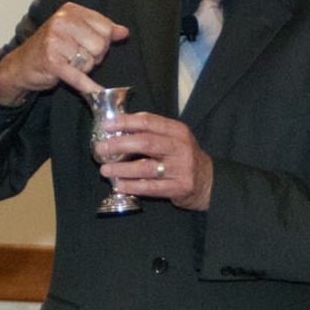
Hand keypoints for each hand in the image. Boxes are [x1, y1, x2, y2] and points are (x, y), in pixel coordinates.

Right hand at [0, 3, 130, 102]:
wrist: (21, 66)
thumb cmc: (51, 48)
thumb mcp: (75, 32)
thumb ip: (101, 29)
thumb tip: (123, 32)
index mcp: (70, 11)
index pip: (105, 27)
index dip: (103, 41)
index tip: (88, 45)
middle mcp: (62, 22)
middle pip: (100, 45)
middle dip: (94, 56)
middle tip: (77, 58)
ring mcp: (55, 41)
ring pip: (90, 61)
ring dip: (84, 68)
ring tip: (69, 64)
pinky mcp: (51, 61)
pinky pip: (79, 76)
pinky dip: (88, 86)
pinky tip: (94, 91)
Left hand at [94, 112, 214, 210]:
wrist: (208, 182)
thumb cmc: (183, 158)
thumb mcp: (174, 139)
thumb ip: (152, 132)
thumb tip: (118, 130)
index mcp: (177, 131)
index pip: (148, 121)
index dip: (125, 122)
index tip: (107, 125)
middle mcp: (180, 148)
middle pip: (145, 143)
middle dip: (119, 145)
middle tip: (101, 148)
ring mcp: (180, 168)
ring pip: (146, 167)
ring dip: (122, 169)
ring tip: (105, 169)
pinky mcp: (178, 187)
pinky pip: (150, 187)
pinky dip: (132, 186)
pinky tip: (119, 185)